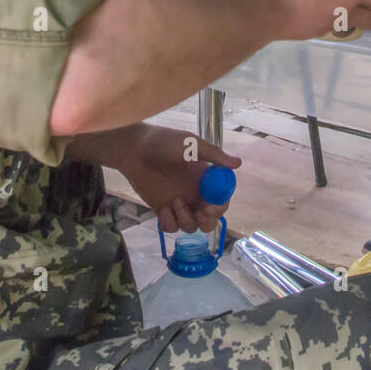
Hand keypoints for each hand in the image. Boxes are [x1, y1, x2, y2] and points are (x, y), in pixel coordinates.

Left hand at [114, 125, 241, 233]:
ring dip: (186, 220)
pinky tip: (163, 211)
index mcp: (205, 178)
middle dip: (208, 221)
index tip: (211, 207)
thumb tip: (238, 163)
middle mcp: (195, 193)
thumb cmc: (163, 142)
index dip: (220, 206)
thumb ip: (214, 155)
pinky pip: (172, 227)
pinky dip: (170, 224)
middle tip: (200, 213)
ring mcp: (179, 203)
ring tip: (174, 203)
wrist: (133, 149)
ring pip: (192, 226)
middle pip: (210, 218)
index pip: (221, 198)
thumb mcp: (191, 144)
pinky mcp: (163, 210)